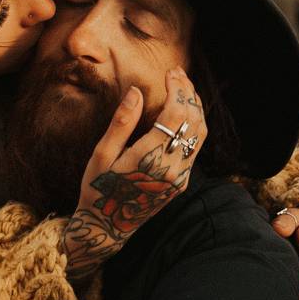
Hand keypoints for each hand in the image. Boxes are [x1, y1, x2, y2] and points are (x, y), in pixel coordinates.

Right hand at [60, 67, 206, 280]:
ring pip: (200, 134)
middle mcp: (171, 168)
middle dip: (188, 93)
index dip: (177, 89)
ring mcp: (179, 177)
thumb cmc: (97, 189)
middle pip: (194, 121)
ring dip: (195, 107)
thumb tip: (137, 91)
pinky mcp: (181, 182)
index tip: (170, 72)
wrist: (107, 227)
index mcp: (149, 158)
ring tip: (184, 87)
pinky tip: (184, 112)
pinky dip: (194, 124)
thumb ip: (121, 123)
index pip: (176, 115)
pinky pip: (196, 147)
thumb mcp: (101, 155)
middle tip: (177, 74)